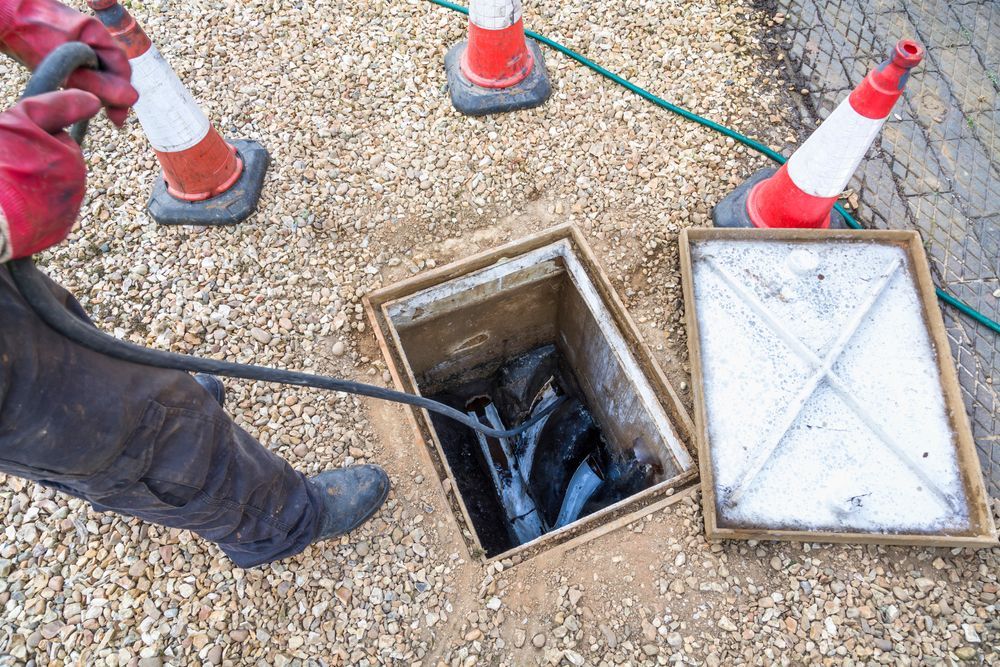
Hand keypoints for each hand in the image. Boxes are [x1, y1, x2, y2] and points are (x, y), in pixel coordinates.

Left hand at [0, 0, 136, 125]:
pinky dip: (85, 86)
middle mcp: (94, 39)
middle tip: (111, 119)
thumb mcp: (66, 62)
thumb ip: (97, 81)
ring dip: (99, 92)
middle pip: (112, 72)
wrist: (5, 16)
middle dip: (112, 95)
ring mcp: (82, 44)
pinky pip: (85, 72)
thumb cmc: (31, 32)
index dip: (123, 95)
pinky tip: (81, 97)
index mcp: (98, 34)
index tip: (117, 118)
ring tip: (95, 110)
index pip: (121, 69)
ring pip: (99, 73)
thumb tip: (130, 99)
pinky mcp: (69, 51)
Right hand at [0, 90, 101, 261]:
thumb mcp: (21, 120)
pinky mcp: (58, 233)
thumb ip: (57, 107)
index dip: (31, 140)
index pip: (57, 141)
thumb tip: (93, 100)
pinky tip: (13, 207)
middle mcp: (78, 186)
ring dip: (33, 187)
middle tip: (7, 168)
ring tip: (8, 188)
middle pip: (56, 167)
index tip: (13, 147)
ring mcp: (69, 212)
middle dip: (34, 165)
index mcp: (72, 158)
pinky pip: (48, 215)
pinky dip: (32, 211)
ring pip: (52, 191)